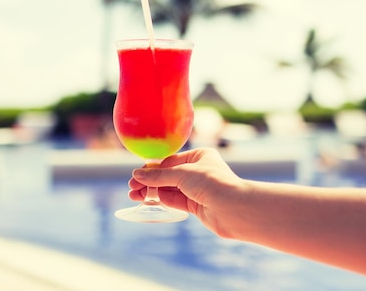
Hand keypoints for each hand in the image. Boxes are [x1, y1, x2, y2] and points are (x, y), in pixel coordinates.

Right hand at [128, 148, 245, 237]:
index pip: (170, 161)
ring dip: (152, 192)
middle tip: (131, 187)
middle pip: (168, 176)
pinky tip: (147, 199)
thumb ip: (158, 176)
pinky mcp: (197, 206)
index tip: (136, 175)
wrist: (234, 209)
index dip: (153, 168)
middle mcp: (199, 171)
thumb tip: (137, 174)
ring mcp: (198, 189)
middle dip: (149, 181)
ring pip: (170, 189)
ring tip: (134, 195)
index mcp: (199, 156)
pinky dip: (161, 199)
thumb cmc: (212, 183)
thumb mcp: (182, 174)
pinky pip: (175, 200)